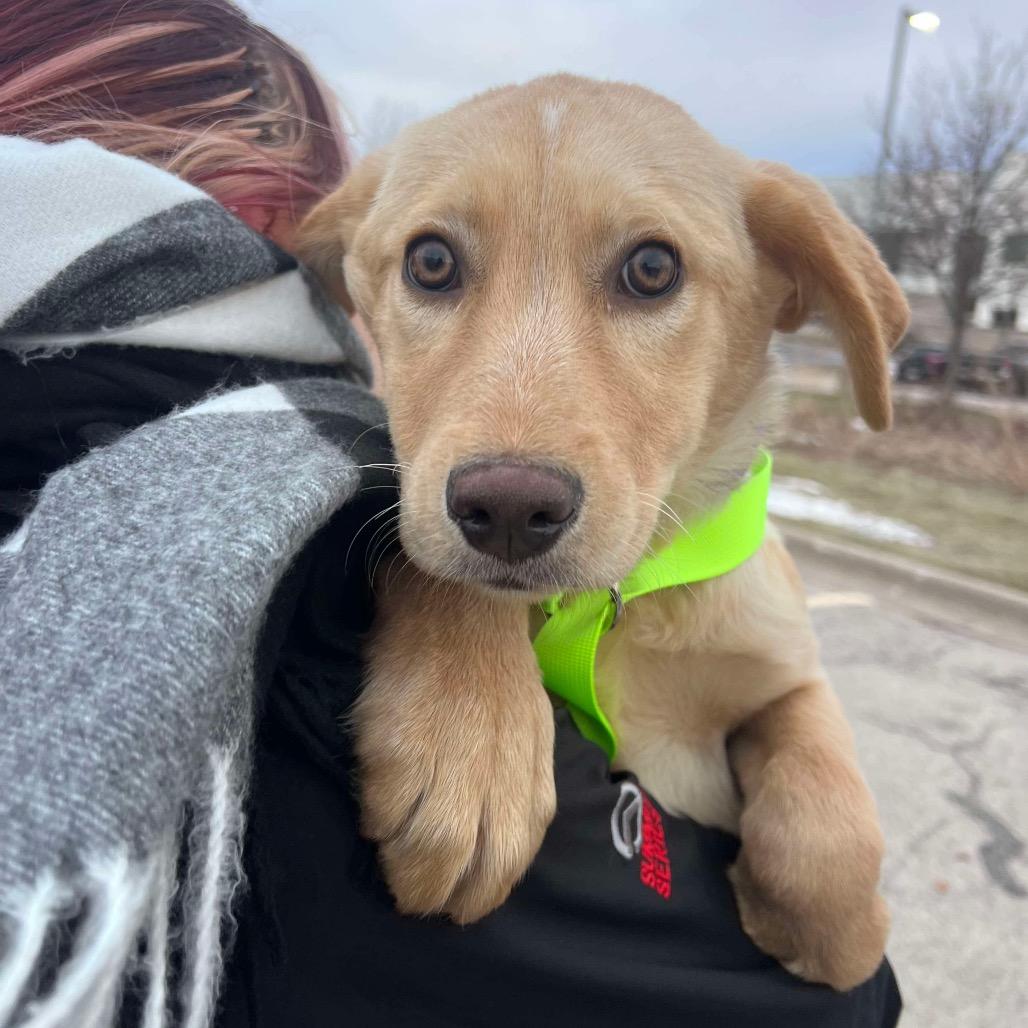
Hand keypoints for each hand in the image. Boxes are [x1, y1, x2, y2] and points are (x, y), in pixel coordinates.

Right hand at [354, 564, 555, 922]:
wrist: (450, 600)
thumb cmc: (490, 662)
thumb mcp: (530, 718)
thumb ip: (523, 778)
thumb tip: (505, 841)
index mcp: (529, 764)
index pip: (514, 850)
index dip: (488, 887)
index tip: (467, 904)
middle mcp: (493, 767)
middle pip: (473, 862)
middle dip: (446, 895)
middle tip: (422, 902)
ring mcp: (445, 755)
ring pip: (429, 849)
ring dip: (409, 874)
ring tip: (395, 871)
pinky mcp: (397, 742)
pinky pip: (385, 810)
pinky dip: (378, 825)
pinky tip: (375, 818)